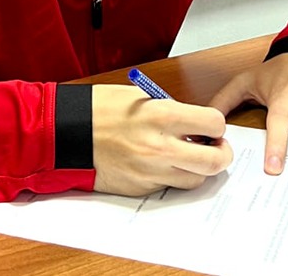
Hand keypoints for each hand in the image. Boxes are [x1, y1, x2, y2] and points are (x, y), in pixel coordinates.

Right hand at [91, 84, 233, 195]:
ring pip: (195, 180)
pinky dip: (172, 177)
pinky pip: (169, 187)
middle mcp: (161, 148)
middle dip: (222, 154)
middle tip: (216, 148)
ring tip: (187, 156)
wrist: (65, 132)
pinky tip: (161, 163)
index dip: (217, 125)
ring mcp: (151, 172)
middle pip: (214, 161)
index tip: (211, 126)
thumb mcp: (142, 98)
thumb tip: (194, 126)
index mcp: (163, 116)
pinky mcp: (140, 188)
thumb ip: (172, 112)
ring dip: (197, 168)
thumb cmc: (100, 109)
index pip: (215, 124)